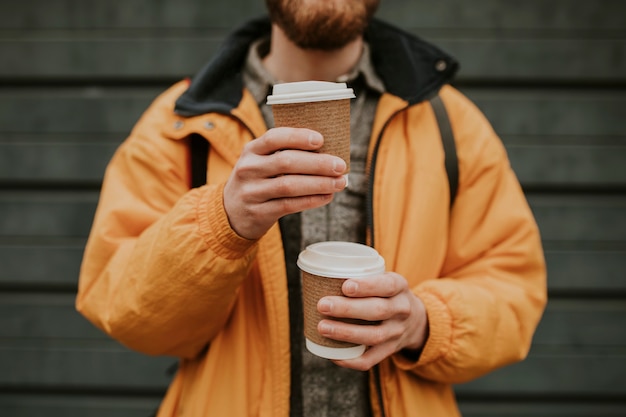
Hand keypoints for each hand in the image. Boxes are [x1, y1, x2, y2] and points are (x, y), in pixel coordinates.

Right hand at [223, 127, 346, 239]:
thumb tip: (328, 152)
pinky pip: (289, 205)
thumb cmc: (257, 181)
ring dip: (319, 183)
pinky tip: (327, 196)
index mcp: (251, 150)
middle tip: (340, 165)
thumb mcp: (261, 162)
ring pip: (289, 185)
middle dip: (318, 163)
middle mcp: (249, 169)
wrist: (231, 212)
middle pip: (286, 162)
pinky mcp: (258, 212)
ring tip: (340, 182)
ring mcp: (252, 192)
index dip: (298, 137)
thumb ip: (285, 154)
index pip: (274, 137)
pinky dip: (311, 200)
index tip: (321, 139)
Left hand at [316, 272, 428, 370]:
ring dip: (346, 333)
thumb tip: (322, 272)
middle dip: (348, 309)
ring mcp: (396, 333)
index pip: (387, 285)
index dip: (367, 286)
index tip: (345, 286)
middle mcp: (402, 310)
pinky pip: (370, 360)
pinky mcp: (389, 351)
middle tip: (323, 305)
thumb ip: (362, 274)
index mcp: (400, 287)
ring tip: (322, 327)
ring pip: (373, 336)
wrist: (415, 321)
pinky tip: (332, 354)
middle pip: (377, 311)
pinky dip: (350, 360)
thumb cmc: (387, 294)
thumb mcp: (384, 278)